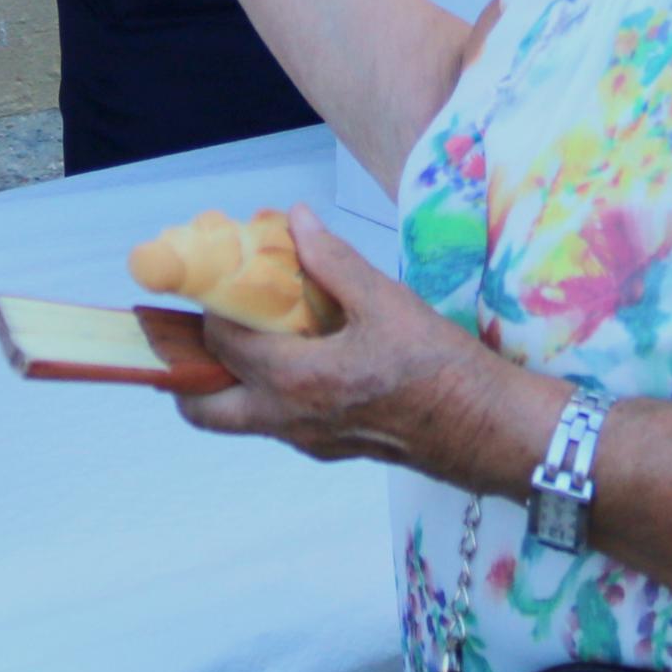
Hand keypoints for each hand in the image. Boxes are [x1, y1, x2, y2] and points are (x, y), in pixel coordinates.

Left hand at [184, 208, 555, 491]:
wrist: (486, 430)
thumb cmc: (439, 367)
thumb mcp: (388, 302)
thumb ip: (334, 262)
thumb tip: (295, 222)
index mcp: (296, 380)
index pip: (221, 343)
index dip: (213, 305)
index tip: (222, 277)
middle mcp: (288, 420)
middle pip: (202, 408)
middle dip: (184, 370)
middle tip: (200, 329)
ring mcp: (306, 442)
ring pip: (237, 420)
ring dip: (225, 382)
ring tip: (244, 336)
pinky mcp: (328, 449)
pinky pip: (274, 423)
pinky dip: (264, 392)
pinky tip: (297, 355)